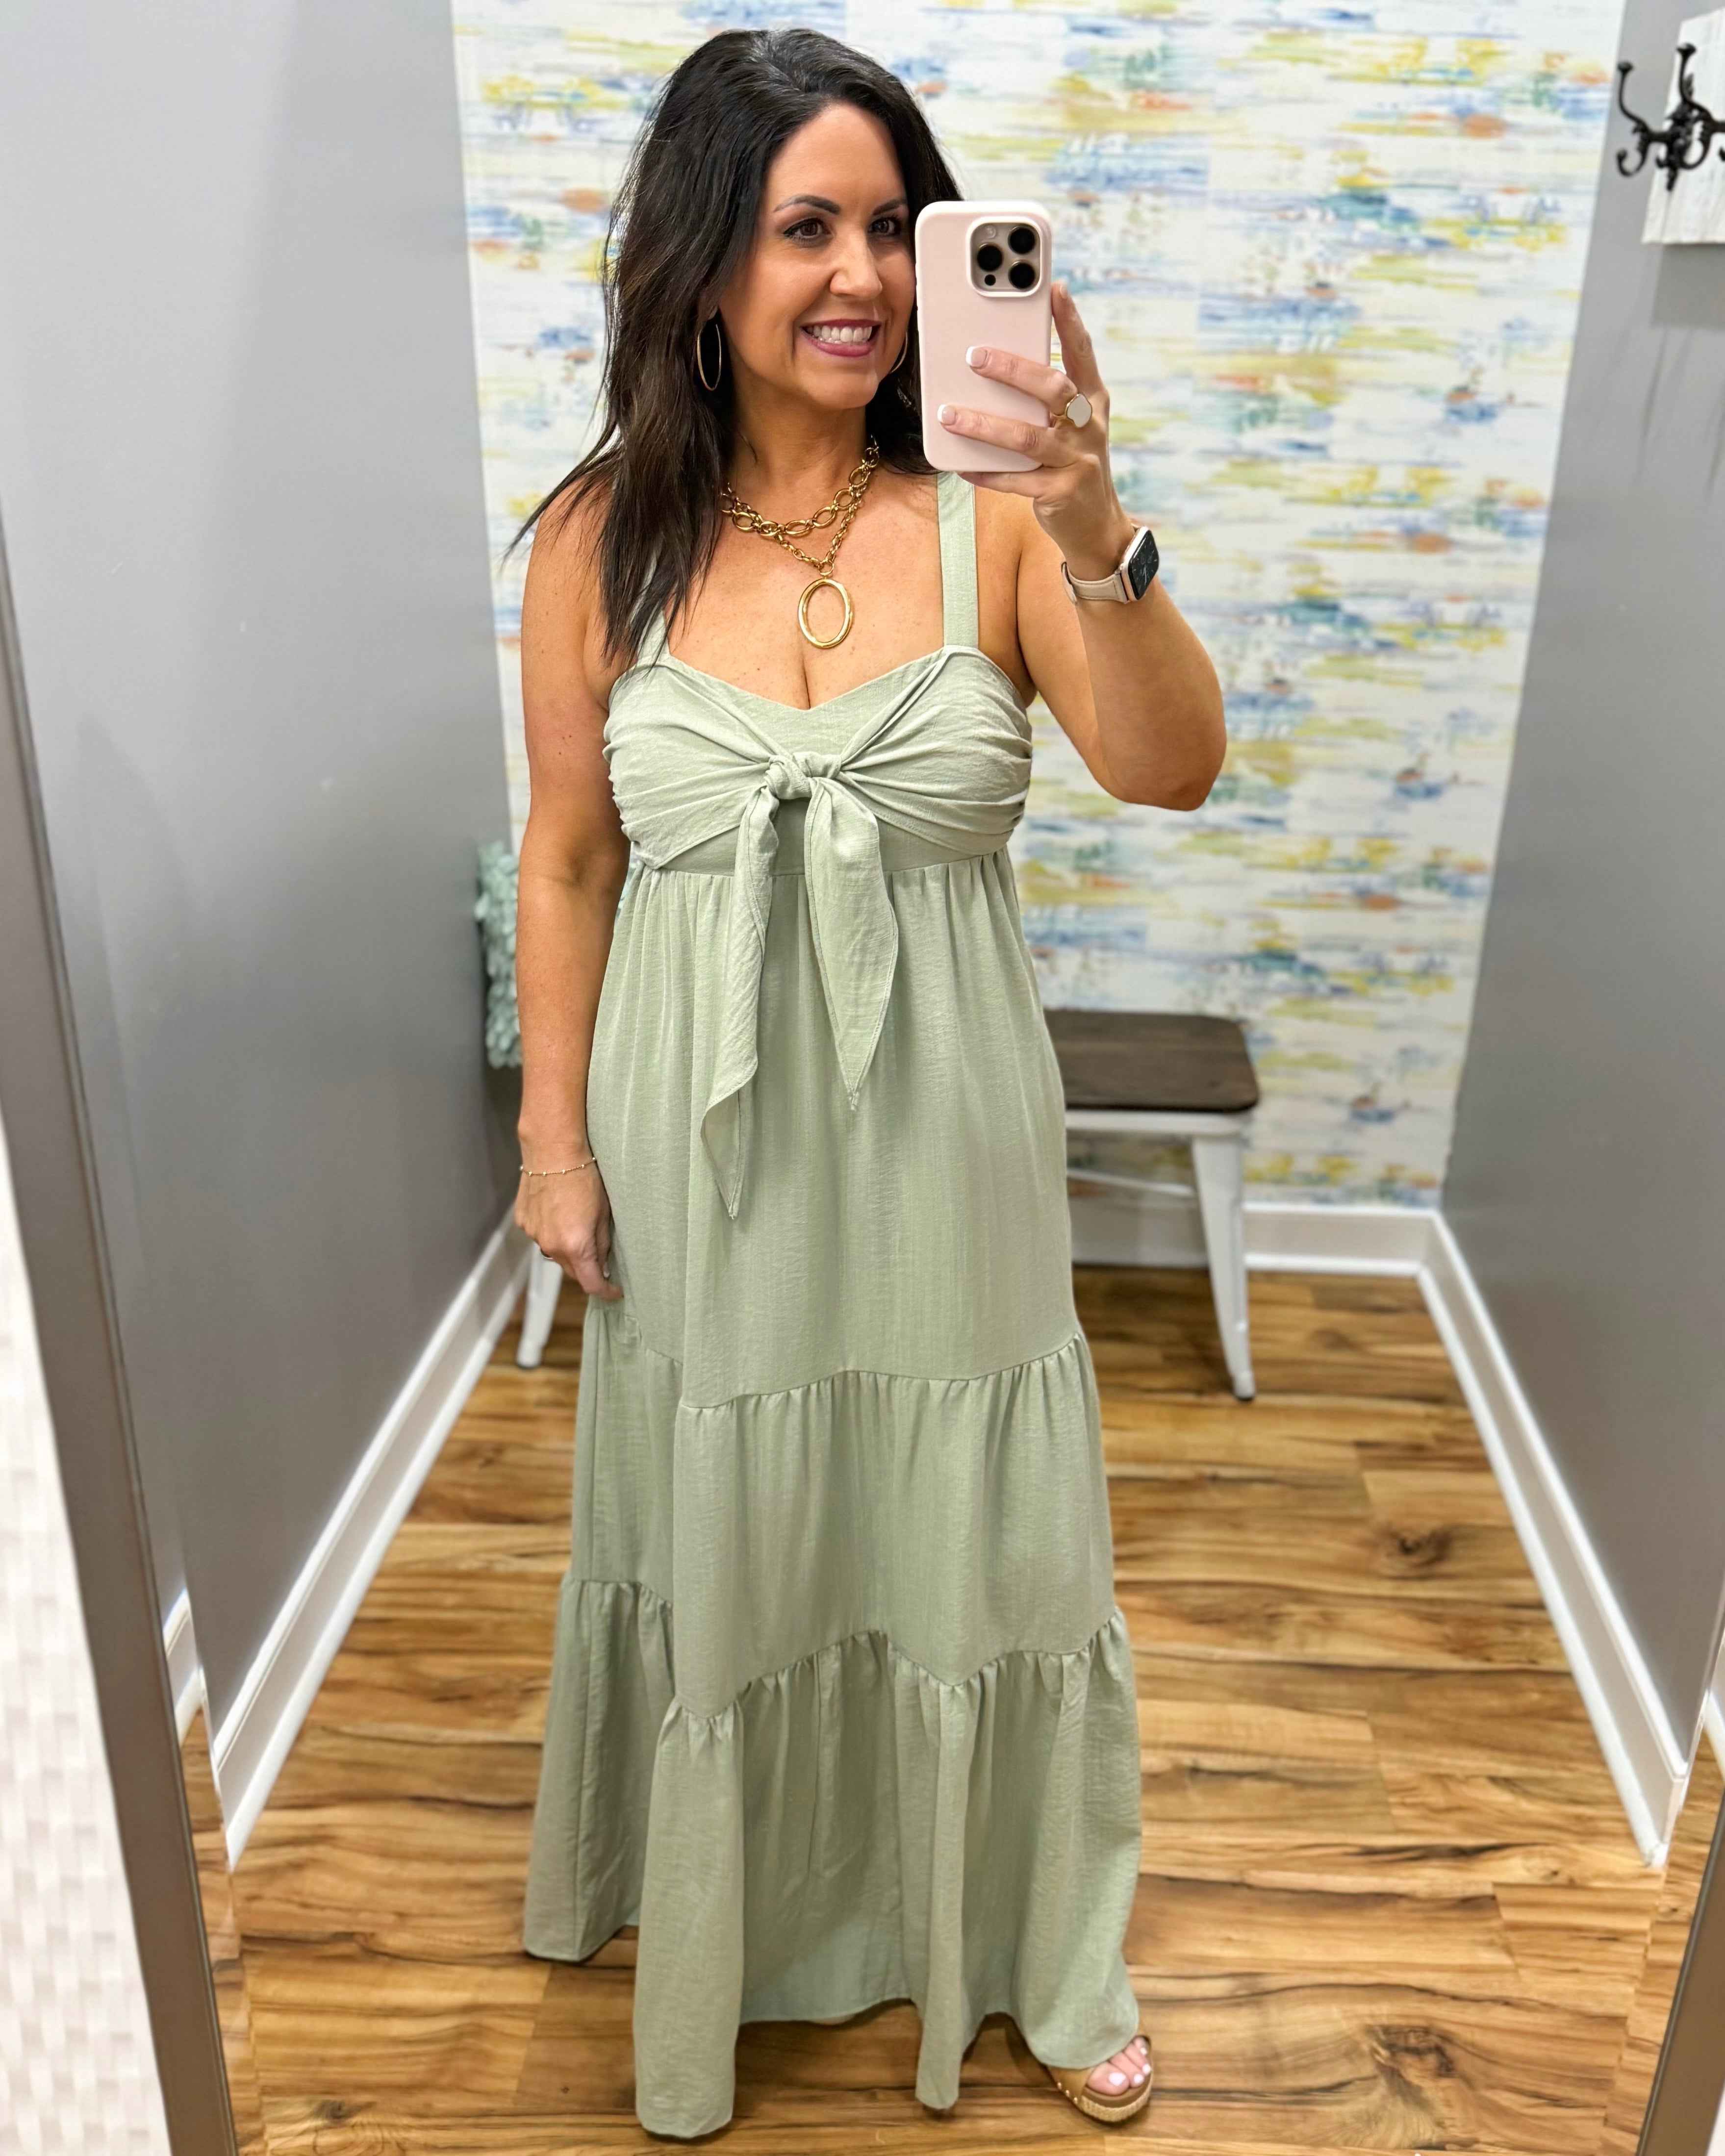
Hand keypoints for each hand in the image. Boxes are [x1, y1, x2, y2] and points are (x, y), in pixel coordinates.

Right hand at [514, 1164, 623, 1300]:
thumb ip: (602, 1243)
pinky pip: (541, 1236)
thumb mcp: (605, 1213)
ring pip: (554, 1253)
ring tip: (578, 1226)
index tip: (614, 1291)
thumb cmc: (585, 1177)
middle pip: (571, 1271)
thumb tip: (603, 1264)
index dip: (605, 1291)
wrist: (553, 1150)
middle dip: (587, 1268)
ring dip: (567, 1249)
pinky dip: (552, 1232)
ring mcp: (534, 1234)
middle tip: (601, 1256)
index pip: (591, 1283)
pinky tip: (559, 1213)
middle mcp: (551, 1245)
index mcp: (575, 1246)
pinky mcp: (523, 1221)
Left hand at [936, 281, 1135, 581]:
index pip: (1083, 353)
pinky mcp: (1060, 493)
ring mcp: (1078, 461)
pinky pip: (1017, 480)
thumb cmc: (1071, 464)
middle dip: (1013, 370)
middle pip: (1054, 389)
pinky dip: (987, 472)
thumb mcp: (1067, 426)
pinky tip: (961, 464)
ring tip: (950, 415)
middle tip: (975, 355)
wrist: (1095, 525)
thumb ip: (1042, 399)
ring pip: (1028, 437)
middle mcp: (1089, 427)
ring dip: (985, 425)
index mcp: (1092, 401)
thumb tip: (995, 362)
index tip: (1053, 288)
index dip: (1069, 321)